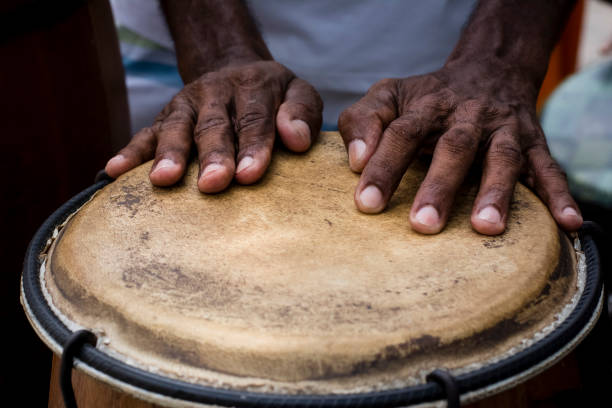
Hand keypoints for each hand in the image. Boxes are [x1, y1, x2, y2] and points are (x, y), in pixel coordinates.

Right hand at [105, 60, 321, 191]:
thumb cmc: (273, 96)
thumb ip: (301, 112)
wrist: (235, 69)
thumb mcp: (297, 92)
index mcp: (252, 86)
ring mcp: (187, 105)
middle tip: (213, 184)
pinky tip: (114, 171)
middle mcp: (216, 92)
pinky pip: (145, 133)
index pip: (255, 118)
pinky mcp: (165, 117)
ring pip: (176, 128)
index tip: (250, 174)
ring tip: (163, 180)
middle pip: (214, 125)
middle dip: (213, 155)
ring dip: (169, 154)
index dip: (253, 146)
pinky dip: (130, 152)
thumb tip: (298, 140)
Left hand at [338, 61, 582, 234]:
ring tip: (486, 227)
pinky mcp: (534, 142)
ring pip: (503, 158)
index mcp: (427, 106)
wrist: (486, 72)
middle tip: (423, 225)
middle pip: (454, 148)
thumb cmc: (426, 98)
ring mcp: (504, 129)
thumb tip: (354, 159)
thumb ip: (364, 120)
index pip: (401, 133)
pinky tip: (566, 222)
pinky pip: (549, 168)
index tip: (366, 203)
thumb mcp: (388, 96)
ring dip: (497, 191)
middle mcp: (467, 116)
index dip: (383, 166)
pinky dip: (559, 194)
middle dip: (439, 186)